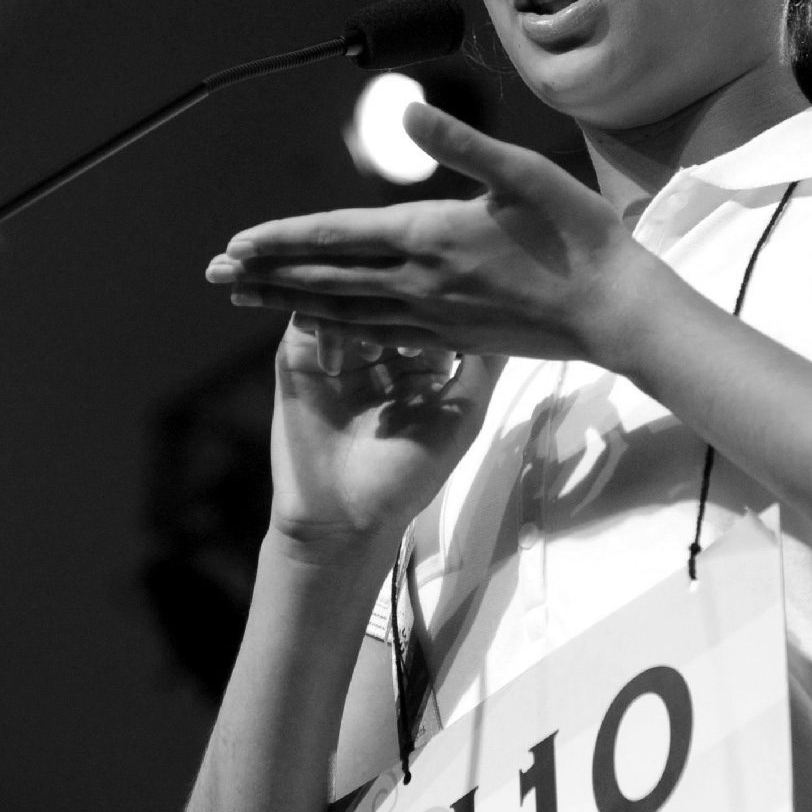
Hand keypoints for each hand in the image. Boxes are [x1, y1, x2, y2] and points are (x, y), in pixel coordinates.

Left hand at [207, 105, 666, 368]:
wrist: (617, 313)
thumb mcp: (524, 175)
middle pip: (326, 280)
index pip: (336, 238)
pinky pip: (379, 332)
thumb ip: (461, 144)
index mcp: (430, 238)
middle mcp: (421, 283)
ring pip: (345, 312)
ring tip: (250, 300)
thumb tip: (405, 114)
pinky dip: (340, 327)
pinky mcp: (454, 337)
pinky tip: (324, 325)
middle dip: (266, 275)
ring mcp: (435, 316)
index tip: (236, 244)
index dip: (282, 240)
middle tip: (216, 277)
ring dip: (292, 303)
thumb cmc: (579, 237)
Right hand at [262, 317, 497, 553]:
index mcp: (420, 360)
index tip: (449, 332)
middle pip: (389, 292)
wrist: (345, 519)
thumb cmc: (407, 476)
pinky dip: (327, 327)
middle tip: (413, 341)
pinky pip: (307, 317)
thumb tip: (515, 313)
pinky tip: (339, 366)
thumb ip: (485, 366)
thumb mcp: (462, 416)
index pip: (430, 304)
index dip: (441, 305)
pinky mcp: (297, 357)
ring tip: (379, 354)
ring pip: (350, 297)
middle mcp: (379, 348)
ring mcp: (338, 349)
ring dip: (365, 314)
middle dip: (402, 304)